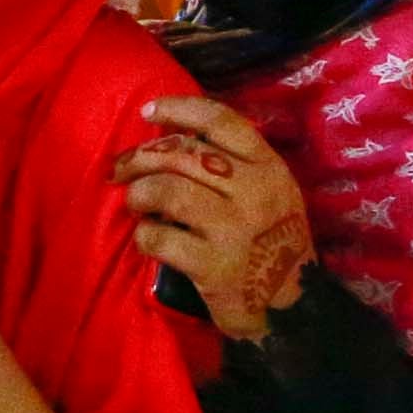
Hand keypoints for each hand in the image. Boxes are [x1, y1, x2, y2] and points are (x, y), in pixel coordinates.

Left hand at [112, 96, 317, 341]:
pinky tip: (147, 239)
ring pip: (167, 191)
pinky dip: (144, 236)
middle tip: (120, 170)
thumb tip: (170, 137)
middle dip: (139, 158)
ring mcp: (234, 229)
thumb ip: (234, 163)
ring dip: (139, 194)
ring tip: (135, 203)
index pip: (220, 121)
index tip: (148, 113)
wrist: (292, 304)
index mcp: (268, 167)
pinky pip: (160, 238)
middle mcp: (254, 192)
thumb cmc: (272, 240)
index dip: (178, 109)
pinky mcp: (214, 266)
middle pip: (181, 154)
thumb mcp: (272, 191)